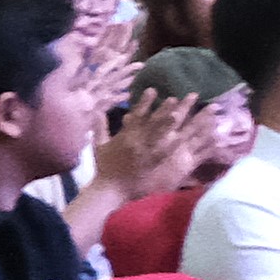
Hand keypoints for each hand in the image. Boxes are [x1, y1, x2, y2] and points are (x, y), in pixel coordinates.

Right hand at [94, 89, 204, 203]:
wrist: (109, 189)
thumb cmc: (104, 168)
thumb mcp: (99, 145)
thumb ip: (100, 127)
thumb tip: (97, 111)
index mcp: (124, 136)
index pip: (136, 115)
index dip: (144, 102)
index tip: (152, 90)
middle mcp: (136, 142)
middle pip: (152, 123)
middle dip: (164, 109)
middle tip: (176, 98)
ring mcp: (145, 153)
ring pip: (160, 135)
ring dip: (170, 124)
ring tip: (180, 113)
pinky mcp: (151, 164)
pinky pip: (164, 152)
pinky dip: (173, 144)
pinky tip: (183, 138)